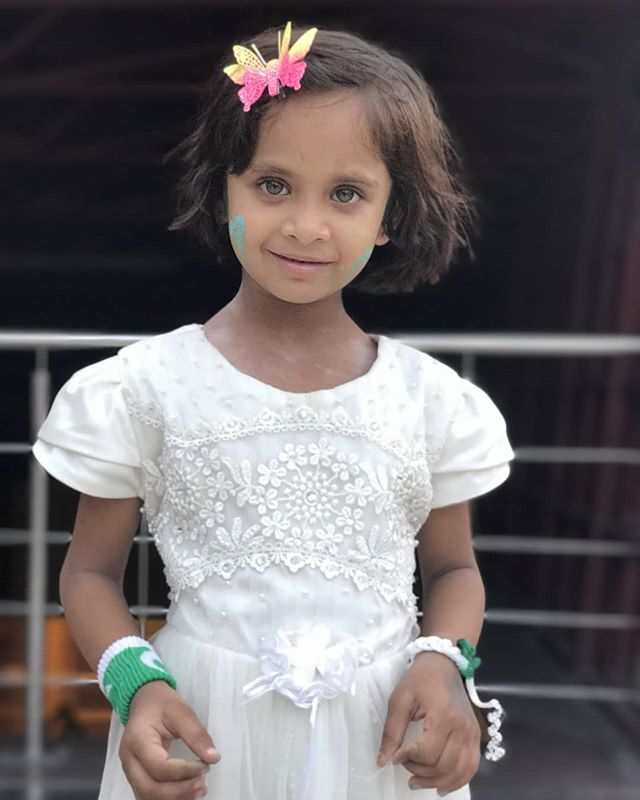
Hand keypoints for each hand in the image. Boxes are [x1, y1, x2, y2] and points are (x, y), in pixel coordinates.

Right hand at [119, 680, 220, 799]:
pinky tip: (185, 792)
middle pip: (149, 788)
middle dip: (179, 792)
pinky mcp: (136, 776)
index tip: (205, 766)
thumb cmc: (161, 703)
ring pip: (147, 796)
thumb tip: (214, 757)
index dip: (184, 772)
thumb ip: (196, 734)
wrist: (144, 700)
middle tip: (202, 785)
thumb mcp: (181, 710)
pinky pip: (148, 794)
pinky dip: (167, 797)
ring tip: (198, 790)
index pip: (159, 766)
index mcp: (137, 739)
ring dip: (174, 798)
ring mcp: (130, 770)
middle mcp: (129, 759)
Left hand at [377, 653, 480, 794]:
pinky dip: (457, 781)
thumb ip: (392, 732)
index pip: (426, 752)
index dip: (407, 759)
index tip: (395, 756)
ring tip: (417, 781)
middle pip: (442, 765)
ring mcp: (472, 733)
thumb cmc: (420, 679)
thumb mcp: (400, 700)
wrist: (444, 663)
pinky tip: (441, 785)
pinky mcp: (476, 736)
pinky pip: (471, 767)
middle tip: (404, 765)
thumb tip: (384, 761)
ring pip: (458, 772)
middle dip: (419, 771)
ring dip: (436, 782)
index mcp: (443, 715)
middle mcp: (462, 727)